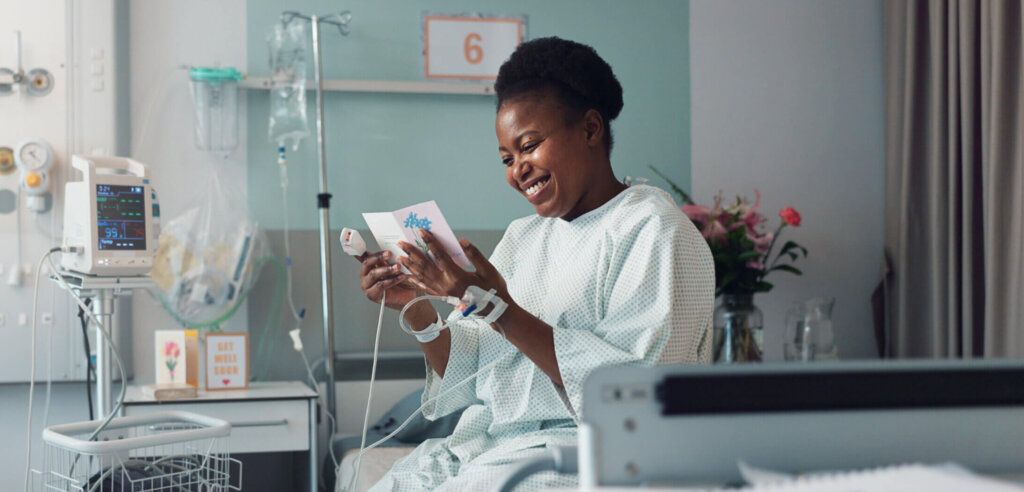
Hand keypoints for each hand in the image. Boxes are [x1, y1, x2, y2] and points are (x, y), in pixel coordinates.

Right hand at [355, 250, 420, 309]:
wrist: (406, 298)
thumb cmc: (400, 282)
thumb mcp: (394, 268)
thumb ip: (389, 260)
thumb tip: (391, 249)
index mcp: (368, 267)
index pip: (367, 256)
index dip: (375, 252)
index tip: (387, 251)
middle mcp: (364, 275)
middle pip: (367, 263)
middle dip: (378, 257)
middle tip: (390, 254)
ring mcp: (366, 286)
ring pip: (373, 274)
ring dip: (387, 269)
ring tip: (398, 267)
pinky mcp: (371, 294)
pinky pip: (380, 285)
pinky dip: (392, 280)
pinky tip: (401, 277)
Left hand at [398, 229, 512, 311]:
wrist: (494, 310)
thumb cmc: (493, 289)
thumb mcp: (488, 270)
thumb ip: (474, 255)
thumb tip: (462, 242)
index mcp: (457, 276)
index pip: (440, 255)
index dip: (430, 242)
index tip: (421, 231)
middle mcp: (446, 284)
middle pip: (425, 265)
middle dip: (412, 253)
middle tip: (401, 243)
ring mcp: (443, 292)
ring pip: (422, 277)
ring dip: (410, 266)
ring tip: (400, 257)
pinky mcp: (443, 297)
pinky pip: (425, 288)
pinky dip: (415, 281)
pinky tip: (408, 276)